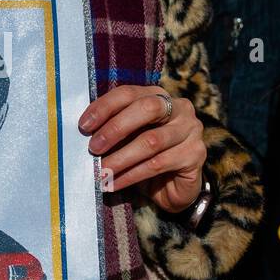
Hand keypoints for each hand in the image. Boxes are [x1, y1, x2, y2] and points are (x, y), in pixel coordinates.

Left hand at [78, 85, 205, 212]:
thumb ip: (112, 129)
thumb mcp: (126, 139)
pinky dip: (131, 175)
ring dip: (121, 158)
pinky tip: (114, 183)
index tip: (84, 125)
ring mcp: (191, 130)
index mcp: (158, 96)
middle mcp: (179, 109)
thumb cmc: (144, 157)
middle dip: (116, 128)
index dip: (105, 107)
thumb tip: (85, 131)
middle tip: (94, 147)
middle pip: (147, 108)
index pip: (129, 93)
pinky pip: (158, 164)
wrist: (172, 187)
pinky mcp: (195, 155)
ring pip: (151, 141)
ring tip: (101, 171)